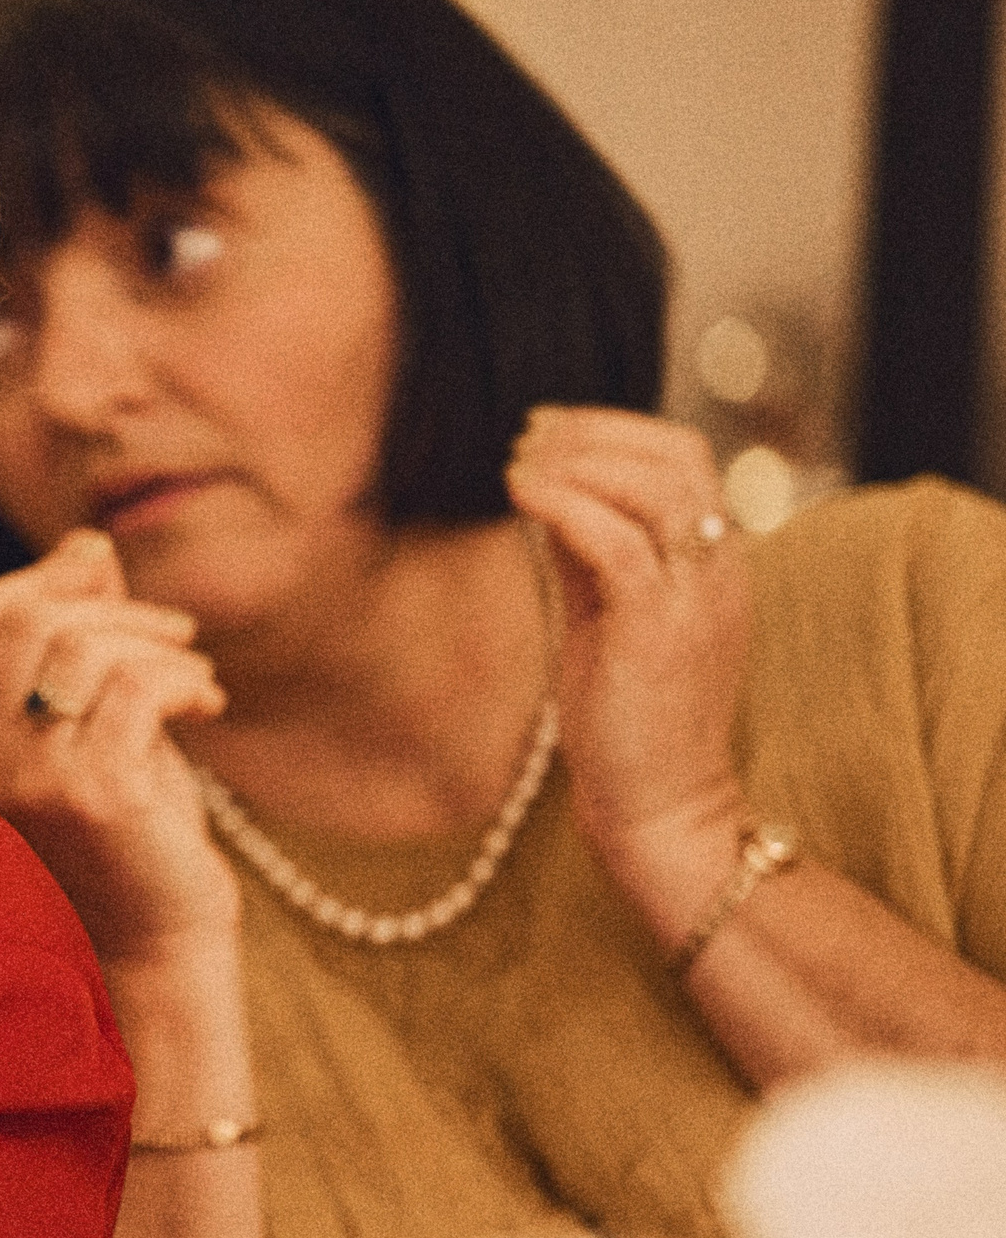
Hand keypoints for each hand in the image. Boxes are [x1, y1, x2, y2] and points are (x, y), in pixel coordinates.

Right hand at [0, 529, 237, 959]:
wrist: (156, 953)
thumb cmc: (134, 840)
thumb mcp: (99, 728)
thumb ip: (86, 644)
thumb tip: (88, 546)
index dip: (44, 577)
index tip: (112, 587)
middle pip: (27, 616)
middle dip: (113, 604)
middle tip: (174, 635)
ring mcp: (29, 778)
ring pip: (80, 647)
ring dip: (156, 642)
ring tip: (197, 676)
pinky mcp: (90, 796)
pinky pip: (132, 689)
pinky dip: (182, 679)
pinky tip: (208, 704)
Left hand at [505, 406, 752, 927]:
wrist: (660, 808)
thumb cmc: (627, 716)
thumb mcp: (609, 614)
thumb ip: (591, 550)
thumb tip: (548, 489)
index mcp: (713, 563)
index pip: (686, 457)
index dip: (616, 429)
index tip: (546, 429)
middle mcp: (718, 572)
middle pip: (679, 456)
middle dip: (596, 431)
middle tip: (527, 437)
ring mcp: (695, 601)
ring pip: (656, 489)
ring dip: (579, 461)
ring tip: (519, 465)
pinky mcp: (658, 633)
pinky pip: (621, 544)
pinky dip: (568, 506)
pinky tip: (521, 496)